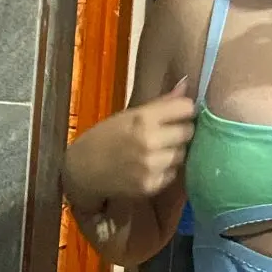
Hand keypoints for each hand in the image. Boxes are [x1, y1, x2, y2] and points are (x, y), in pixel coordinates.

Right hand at [63, 78, 196, 213]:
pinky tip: (151, 165)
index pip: (186, 108)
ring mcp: (151, 166)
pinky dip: (167, 169)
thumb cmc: (105, 136)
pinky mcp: (151, 186)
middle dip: (182, 130)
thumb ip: (161, 103)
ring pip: (182, 153)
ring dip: (175, 150)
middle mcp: (149, 142)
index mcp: (142, 118)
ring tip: (158, 149)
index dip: (185, 109)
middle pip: (188, 131)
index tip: (180, 112)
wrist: (82, 170)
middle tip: (168, 132)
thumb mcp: (128, 114)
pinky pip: (173, 173)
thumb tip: (186, 85)